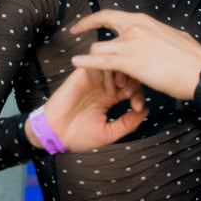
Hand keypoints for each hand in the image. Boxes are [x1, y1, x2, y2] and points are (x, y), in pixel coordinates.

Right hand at [33, 63, 148, 151]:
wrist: (54, 135)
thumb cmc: (78, 136)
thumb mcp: (109, 133)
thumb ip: (128, 123)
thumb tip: (146, 112)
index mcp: (109, 98)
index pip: (130, 86)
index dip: (139, 94)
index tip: (138, 108)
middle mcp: (101, 86)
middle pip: (124, 72)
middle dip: (133, 81)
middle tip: (132, 94)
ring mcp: (91, 80)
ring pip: (112, 65)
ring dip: (120, 75)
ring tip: (121, 90)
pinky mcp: (80, 76)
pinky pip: (95, 63)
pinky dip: (105, 71)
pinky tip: (107, 87)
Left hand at [68, 10, 200, 101]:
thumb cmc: (193, 60)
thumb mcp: (173, 38)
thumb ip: (159, 36)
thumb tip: (159, 38)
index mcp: (144, 21)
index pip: (110, 16)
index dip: (91, 20)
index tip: (79, 26)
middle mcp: (135, 28)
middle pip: (101, 36)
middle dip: (91, 48)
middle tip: (80, 54)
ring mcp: (131, 44)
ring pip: (99, 51)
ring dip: (96, 66)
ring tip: (100, 80)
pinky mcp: (130, 62)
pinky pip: (100, 61)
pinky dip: (86, 63)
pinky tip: (76, 65)